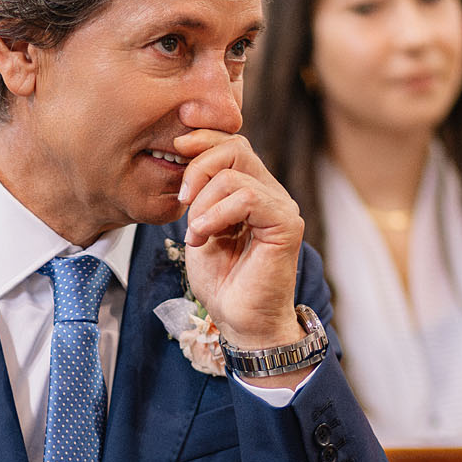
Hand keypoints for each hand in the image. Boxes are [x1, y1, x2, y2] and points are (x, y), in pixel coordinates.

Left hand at [175, 129, 306, 379]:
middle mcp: (270, 193)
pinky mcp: (286, 224)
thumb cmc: (221, 280)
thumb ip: (199, 193)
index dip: (203, 140)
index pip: (232, 143)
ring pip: (234, 173)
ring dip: (202, 204)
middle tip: (183, 202)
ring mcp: (281, 206)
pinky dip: (217, 214)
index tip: (175, 148)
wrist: (240, 321)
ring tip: (196, 234)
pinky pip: (248, 197)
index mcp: (252, 189)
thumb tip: (186, 153)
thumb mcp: (199, 226)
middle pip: (236, 146)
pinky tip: (204, 237)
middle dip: (198, 168)